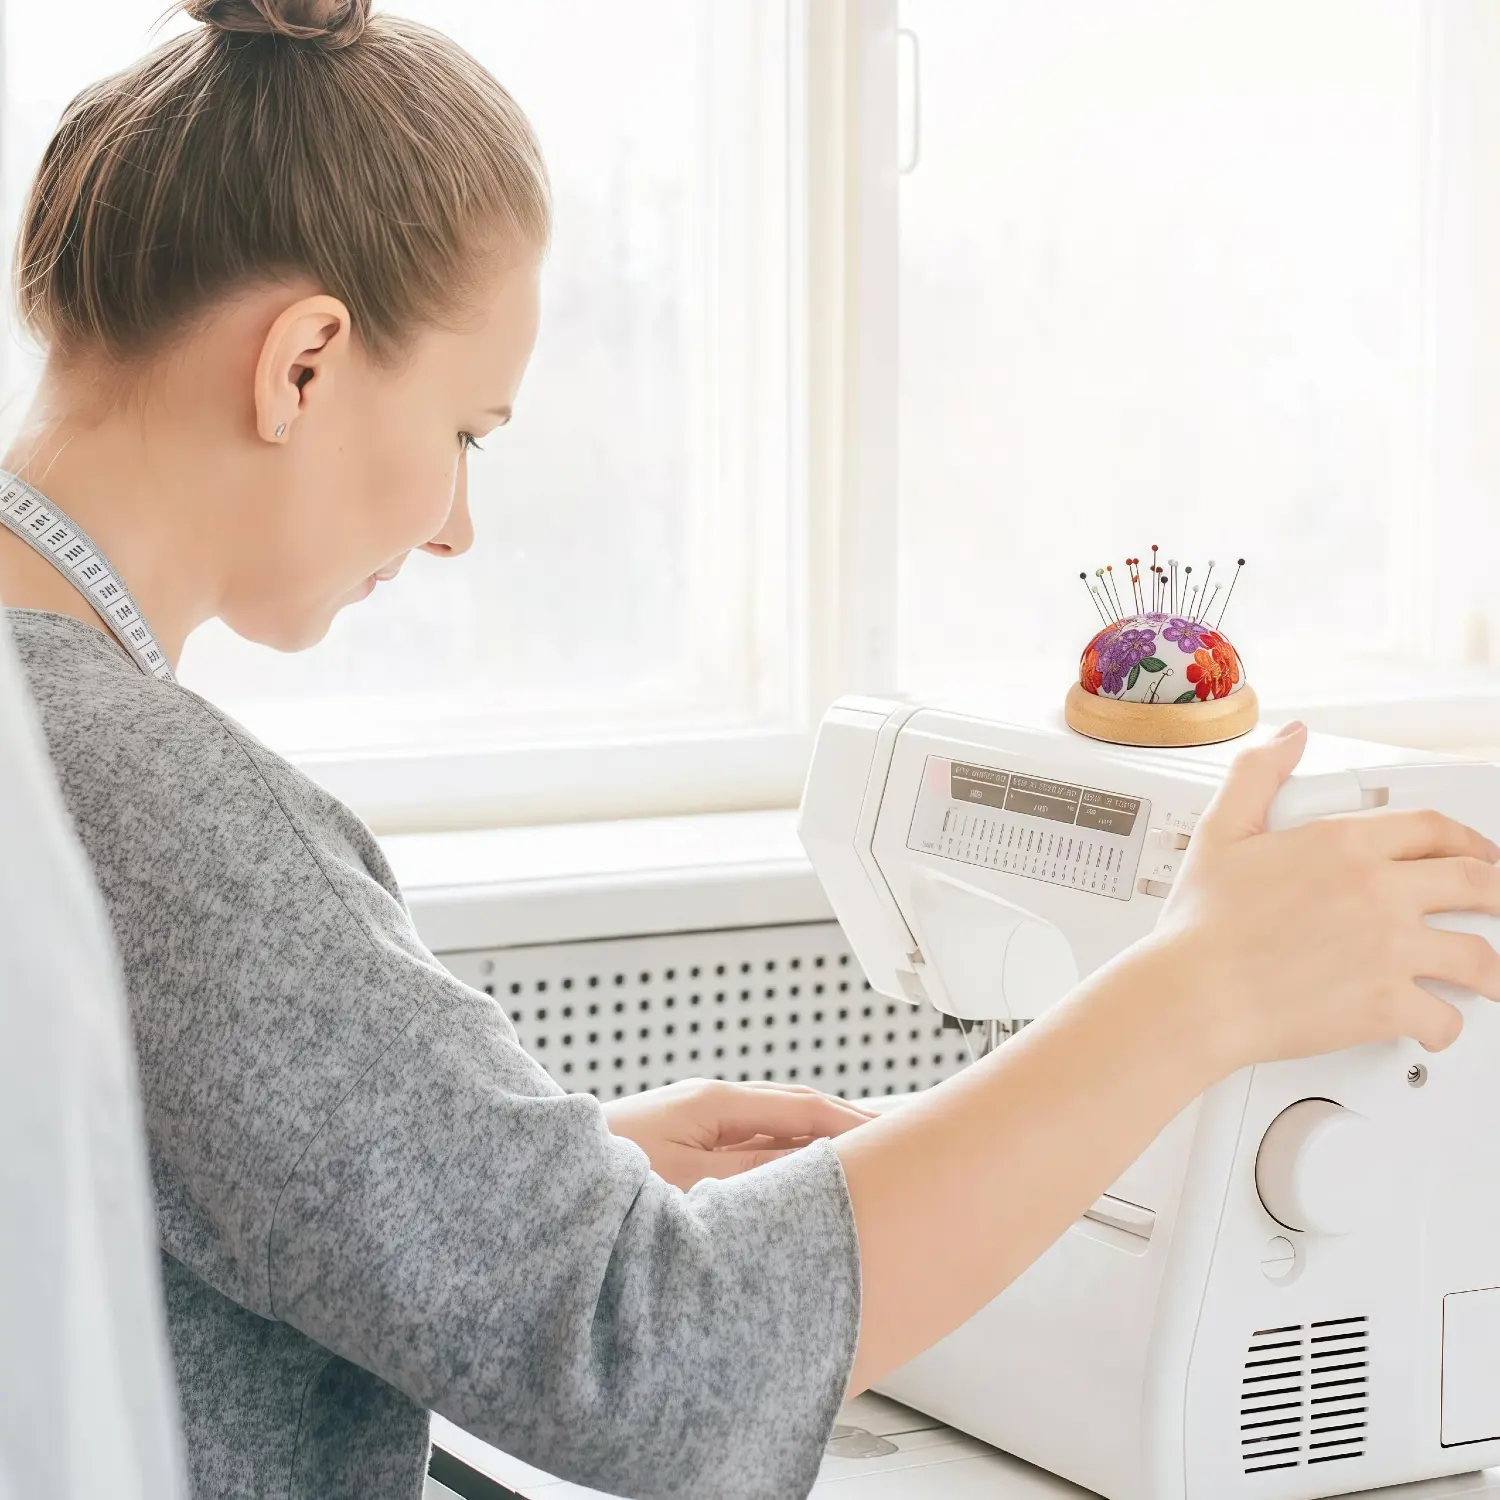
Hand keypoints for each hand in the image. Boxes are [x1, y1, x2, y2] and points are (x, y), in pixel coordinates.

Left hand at [602, 1078, 877, 1189]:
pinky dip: (783, 1162)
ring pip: (772, 1132)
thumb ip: (759, 1173)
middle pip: (794, 1112)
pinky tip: (799, 1185)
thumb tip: (819, 1164)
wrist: (540, 1188)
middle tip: (899, 1148)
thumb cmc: (607, 1186)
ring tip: (863, 1168)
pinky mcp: (681, 1147)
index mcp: (714, 1102)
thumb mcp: (694, 1183)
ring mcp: (694, 1124)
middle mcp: (707, 1105)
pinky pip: (747, 1149)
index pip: (804, 1108)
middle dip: (845, 1128)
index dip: (856, 1123)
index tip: (902, 1137)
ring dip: (814, 1146)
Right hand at [1155, 720, 1499, 1073]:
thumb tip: (1290, 738)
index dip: (1468, 840)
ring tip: (1489, 979)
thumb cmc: (1202, 924)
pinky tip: (1436, 1024)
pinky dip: (1446, 1026)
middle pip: (1477, 883)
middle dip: (1499, 896)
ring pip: (1477, 956)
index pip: (1433, 828)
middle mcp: (1377, 891)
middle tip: (1498, 906)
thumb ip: (1257, 774)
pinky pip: (1444, 1017)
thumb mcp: (1221, 832)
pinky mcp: (1387, 1004)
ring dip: (1491, 970)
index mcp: (1343, 843)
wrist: (1195, 993)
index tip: (1476, 854)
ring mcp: (1389, 949)